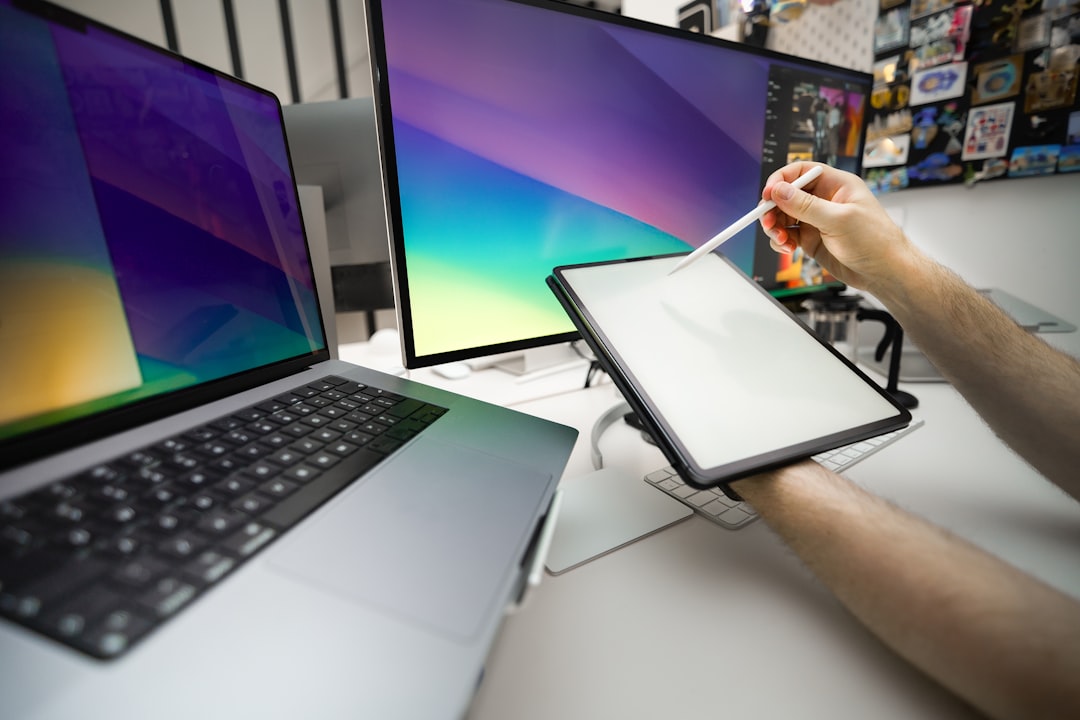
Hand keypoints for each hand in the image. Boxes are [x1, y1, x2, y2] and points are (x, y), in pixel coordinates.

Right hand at [759, 162, 914, 294]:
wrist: (884, 273)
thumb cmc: (875, 241)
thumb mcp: (838, 220)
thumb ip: (806, 206)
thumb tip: (779, 191)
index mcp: (836, 185)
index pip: (801, 172)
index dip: (781, 180)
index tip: (768, 195)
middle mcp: (824, 200)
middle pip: (787, 195)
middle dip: (773, 208)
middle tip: (767, 223)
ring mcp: (817, 220)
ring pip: (784, 216)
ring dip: (775, 227)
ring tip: (780, 241)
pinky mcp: (812, 239)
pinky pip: (788, 235)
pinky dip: (781, 241)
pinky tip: (788, 248)